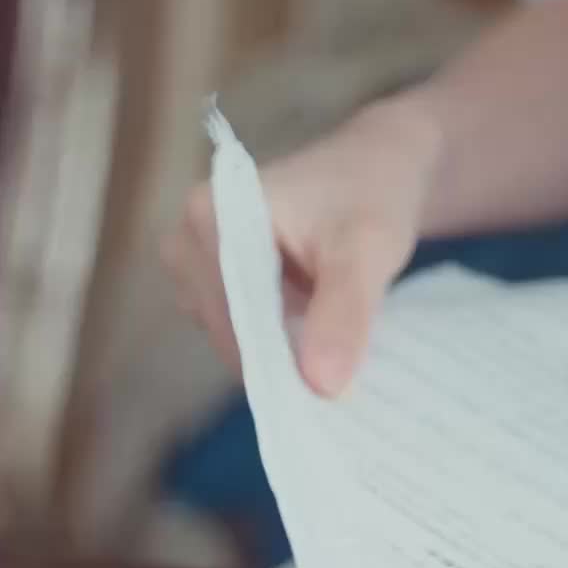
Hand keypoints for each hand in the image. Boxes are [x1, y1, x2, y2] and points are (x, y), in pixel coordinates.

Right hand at [164, 95, 443, 395]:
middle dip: (281, 359)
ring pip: (235, 335)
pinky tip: (320, 341)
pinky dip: (280, 343)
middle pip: (227, 330)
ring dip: (282, 353)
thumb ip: (345, 315)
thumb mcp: (370, 251)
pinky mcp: (216, 280)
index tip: (326, 396)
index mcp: (211, 216)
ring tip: (335, 351)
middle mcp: (187, 238)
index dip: (277, 364)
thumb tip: (321, 387)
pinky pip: (242, 328)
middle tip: (340, 381)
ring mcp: (196, 261)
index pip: (231, 317)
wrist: (379, 171)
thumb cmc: (372, 196)